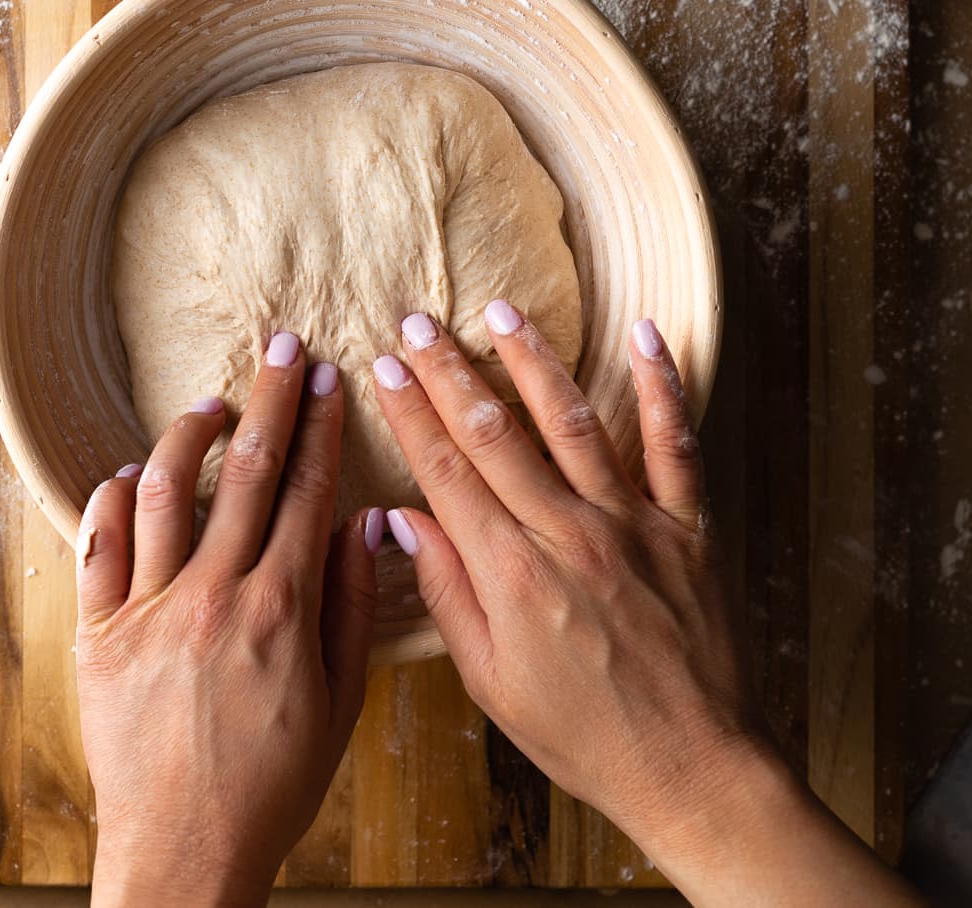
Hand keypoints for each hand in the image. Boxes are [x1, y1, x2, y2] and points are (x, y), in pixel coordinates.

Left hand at [76, 333, 382, 907]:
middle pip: (248, 470)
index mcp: (282, 608)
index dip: (322, 427)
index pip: (308, 490)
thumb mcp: (340, 703)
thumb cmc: (271, 786)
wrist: (185, 851)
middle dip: (272, 398)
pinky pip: (99, 545)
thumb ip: (351, 605)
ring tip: (212, 403)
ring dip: (191, 433)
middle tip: (284, 347)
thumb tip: (363, 523)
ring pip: (166, 489)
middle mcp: (215, 594)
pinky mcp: (98, 632)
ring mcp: (150, 609)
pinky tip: (132, 473)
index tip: (330, 379)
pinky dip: (113, 497)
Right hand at [373, 306, 922, 907]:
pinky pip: (676, 442)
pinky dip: (661, 385)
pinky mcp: (686, 525)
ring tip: (500, 310)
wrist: (695, 770)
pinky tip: (644, 333)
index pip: (445, 471)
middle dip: (449, 370)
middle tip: (417, 321)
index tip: (385, 367)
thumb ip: (446, 593)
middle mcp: (569, 533)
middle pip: (495, 432)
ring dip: (532, 360)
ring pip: (573, 420)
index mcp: (512, 574)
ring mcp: (632, 522)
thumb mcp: (491, 683)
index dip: (410, 413)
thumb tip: (400, 520)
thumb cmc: (585, 737)